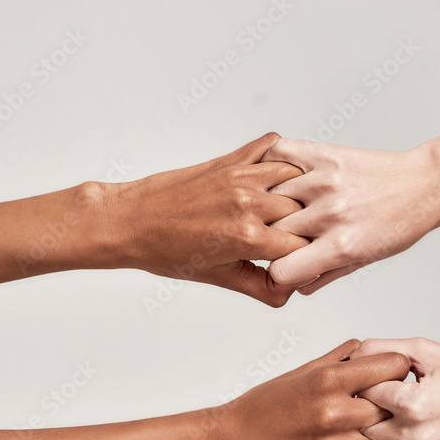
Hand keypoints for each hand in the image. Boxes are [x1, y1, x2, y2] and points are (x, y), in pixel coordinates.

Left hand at [102, 133, 308, 305]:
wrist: (130, 221)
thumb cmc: (166, 251)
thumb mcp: (217, 277)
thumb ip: (260, 286)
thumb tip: (289, 292)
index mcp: (247, 237)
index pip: (303, 245)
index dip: (310, 254)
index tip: (307, 257)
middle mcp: (248, 203)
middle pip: (305, 211)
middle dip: (309, 225)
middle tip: (304, 234)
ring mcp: (239, 177)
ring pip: (295, 176)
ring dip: (301, 191)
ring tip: (296, 206)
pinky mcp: (230, 160)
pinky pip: (269, 147)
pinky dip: (281, 157)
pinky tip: (279, 176)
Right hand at [211, 339, 410, 439]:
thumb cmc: (261, 408)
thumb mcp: (299, 373)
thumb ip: (337, 360)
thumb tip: (366, 348)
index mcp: (327, 381)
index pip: (392, 366)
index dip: (398, 370)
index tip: (394, 377)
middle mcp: (334, 413)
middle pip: (396, 406)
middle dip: (399, 406)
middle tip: (395, 409)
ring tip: (386, 438)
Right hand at [262, 138, 439, 292]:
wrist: (425, 185)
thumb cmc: (399, 224)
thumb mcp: (367, 259)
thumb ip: (327, 274)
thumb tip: (296, 288)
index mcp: (342, 246)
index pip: (281, 270)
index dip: (279, 271)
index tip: (284, 263)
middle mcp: (331, 214)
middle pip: (271, 234)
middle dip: (273, 239)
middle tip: (284, 234)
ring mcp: (325, 182)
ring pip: (266, 197)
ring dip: (269, 203)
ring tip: (281, 205)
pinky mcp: (325, 155)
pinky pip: (278, 154)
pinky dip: (271, 164)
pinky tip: (280, 176)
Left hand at [352, 338, 439, 439]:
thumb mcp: (424, 349)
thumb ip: (380, 349)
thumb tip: (347, 358)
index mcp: (411, 404)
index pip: (357, 396)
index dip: (356, 386)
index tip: (364, 383)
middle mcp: (414, 439)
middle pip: (356, 432)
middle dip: (354, 419)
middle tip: (362, 409)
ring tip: (366, 435)